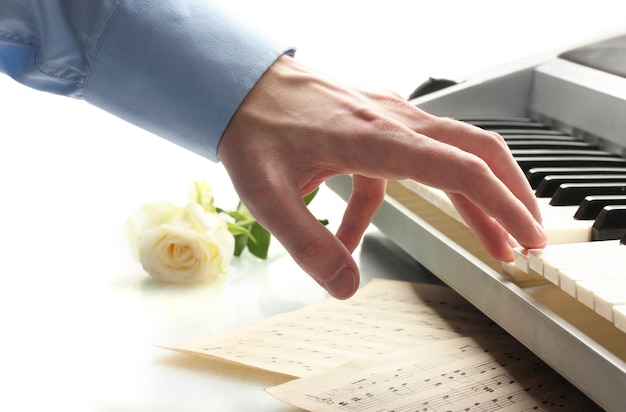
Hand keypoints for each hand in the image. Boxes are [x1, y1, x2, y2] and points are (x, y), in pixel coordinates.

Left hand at [218, 55, 546, 298]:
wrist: (237, 84)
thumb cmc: (251, 128)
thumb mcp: (267, 194)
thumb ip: (308, 243)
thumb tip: (347, 287)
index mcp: (375, 138)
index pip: (459, 168)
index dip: (501, 204)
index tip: (527, 237)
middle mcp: (391, 122)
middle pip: (476, 150)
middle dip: (510, 195)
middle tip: (530, 238)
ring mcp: (385, 117)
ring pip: (451, 152)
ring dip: (473, 197)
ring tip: (489, 240)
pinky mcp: (372, 123)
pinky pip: (399, 163)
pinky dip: (391, 202)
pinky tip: (356, 237)